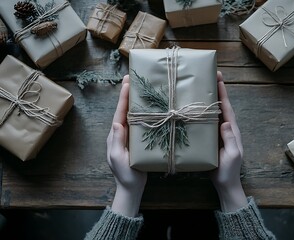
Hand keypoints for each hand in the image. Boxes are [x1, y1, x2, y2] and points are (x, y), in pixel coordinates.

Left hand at [107, 75, 146, 216]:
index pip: (119, 113)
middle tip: (132, 78)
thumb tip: (117, 122)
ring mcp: (129, 136)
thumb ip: (117, 141)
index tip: (127, 83)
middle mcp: (121, 133)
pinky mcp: (137, 140)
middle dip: (128, 94)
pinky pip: (139, 124)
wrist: (131, 187)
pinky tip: (148, 108)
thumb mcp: (118, 158)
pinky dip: (142, 113)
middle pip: (124, 110)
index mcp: (115, 135)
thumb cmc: (125, 174)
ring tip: (140, 88)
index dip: (123, 98)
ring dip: (135, 101)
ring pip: (131, 115)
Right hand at [210, 71, 246, 211]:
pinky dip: (200, 113)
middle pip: (219, 105)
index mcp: (231, 129)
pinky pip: (205, 122)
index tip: (218, 77)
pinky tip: (192, 109)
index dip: (223, 92)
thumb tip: (226, 122)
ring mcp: (216, 132)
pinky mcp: (209, 138)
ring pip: (212, 112)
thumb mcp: (232, 155)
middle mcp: (224, 127)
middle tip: (207, 76)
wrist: (224, 183)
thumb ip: (230, 139)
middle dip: (215, 90)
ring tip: (198, 87)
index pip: (227, 107)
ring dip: (206, 99)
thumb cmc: (229, 170)